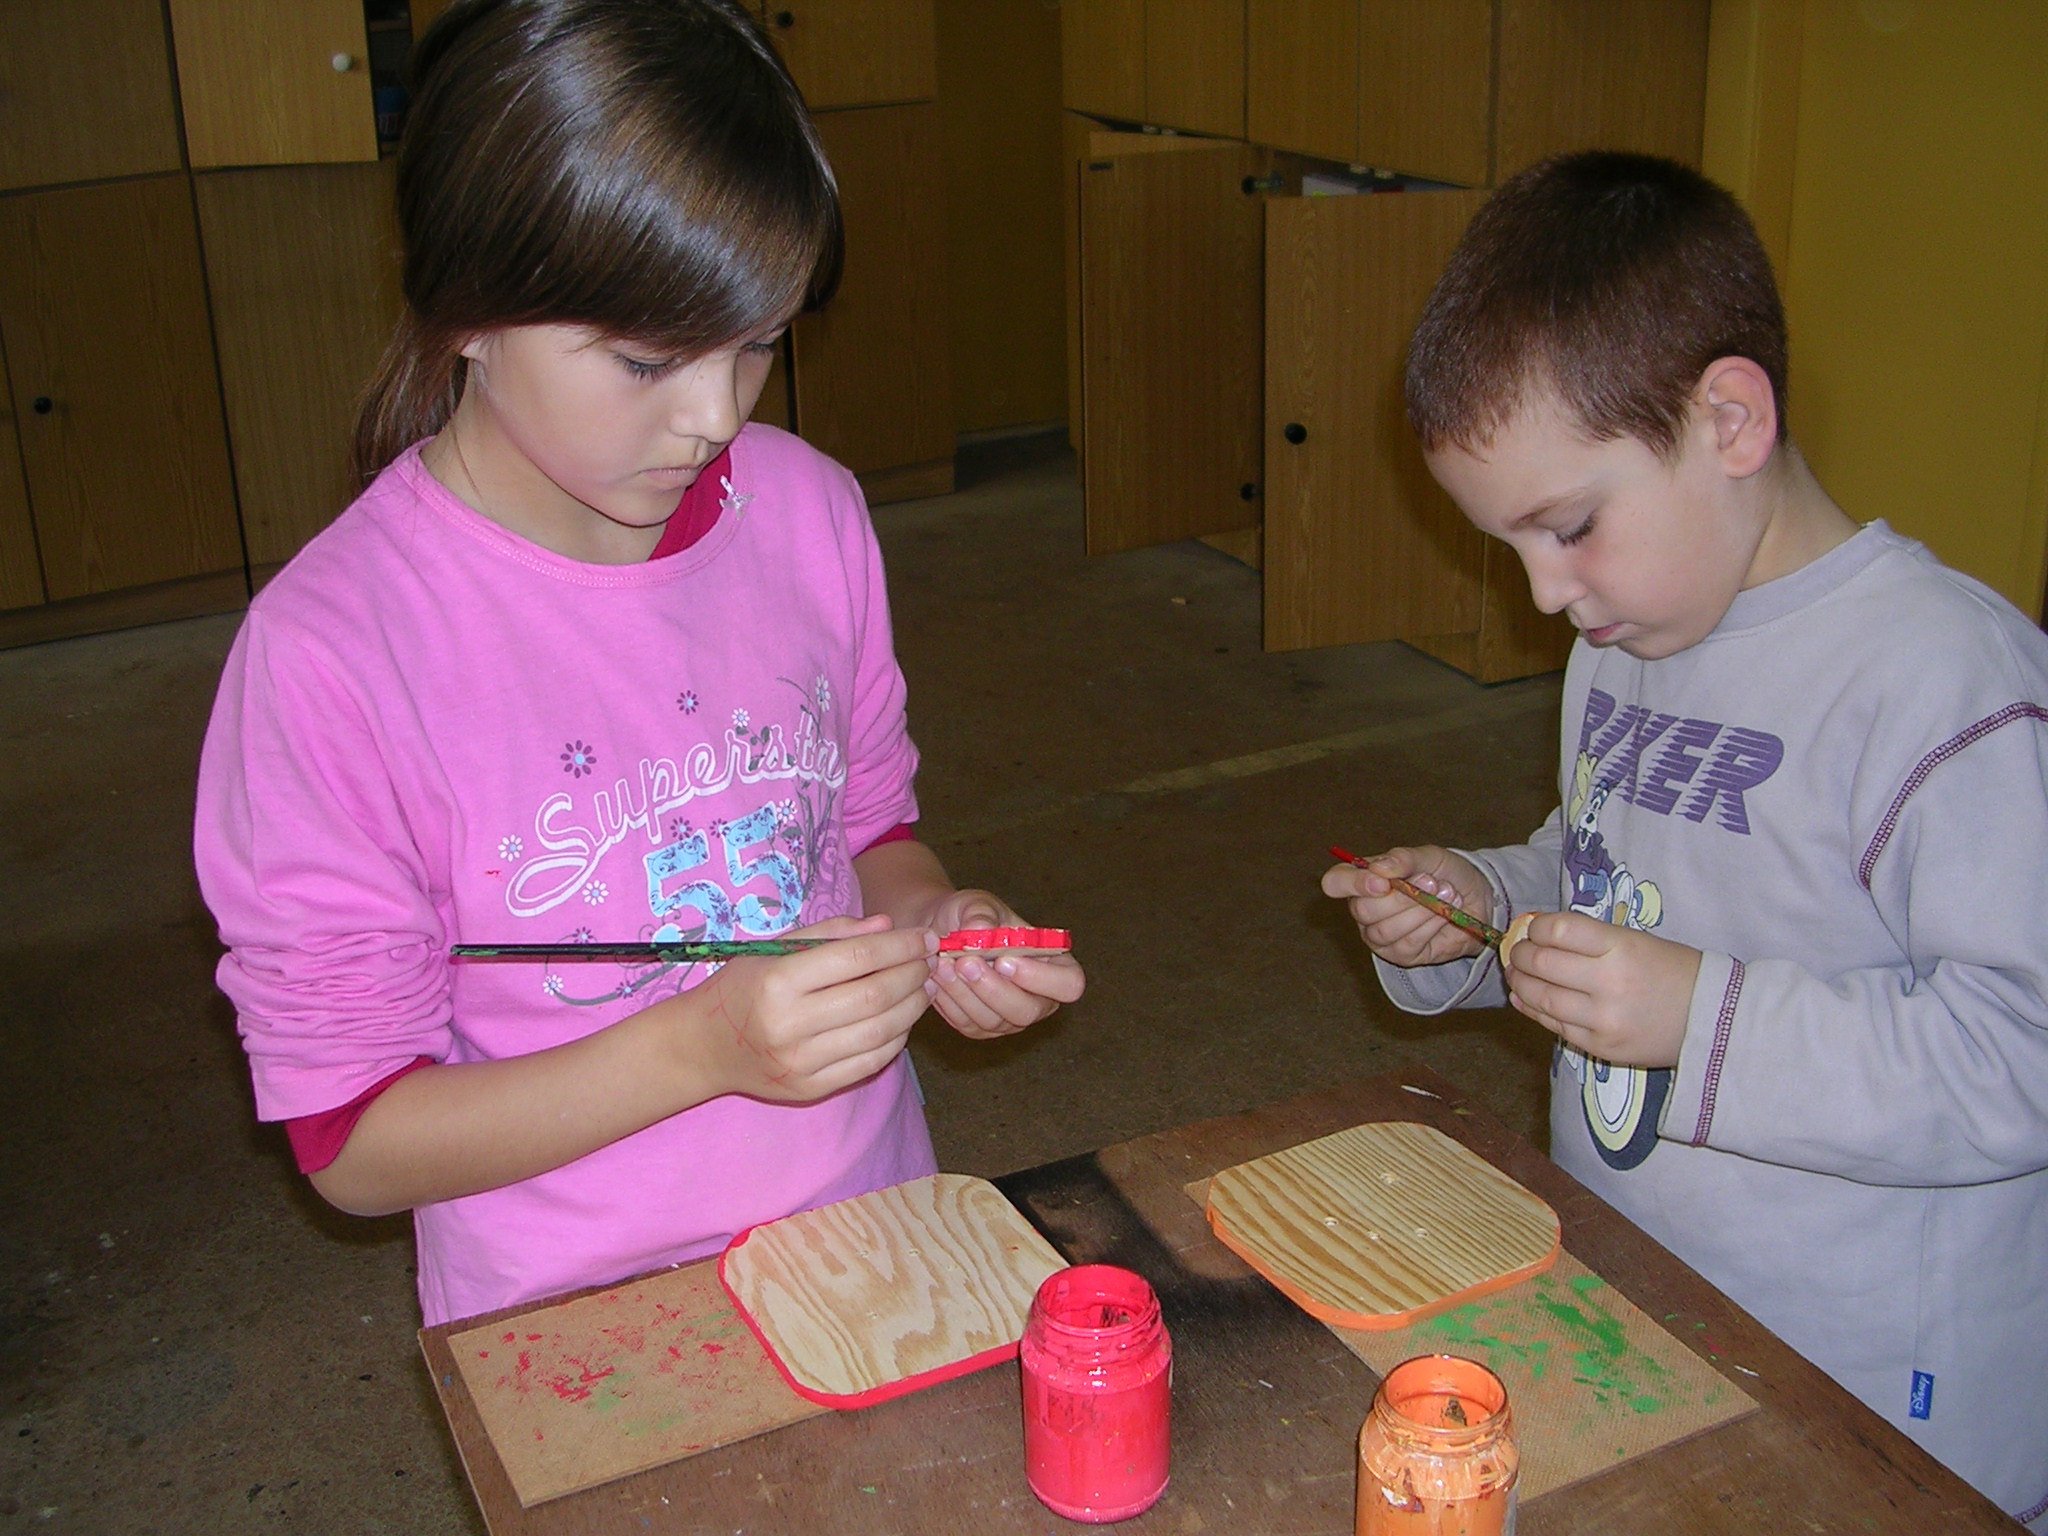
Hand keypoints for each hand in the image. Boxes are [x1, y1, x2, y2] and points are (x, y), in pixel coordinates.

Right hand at [684, 914, 935, 1100]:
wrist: (705, 1046)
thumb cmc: (743, 986)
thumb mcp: (774, 948)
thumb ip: (831, 933)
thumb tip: (888, 926)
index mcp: (777, 982)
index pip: (856, 958)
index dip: (899, 946)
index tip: (925, 936)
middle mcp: (789, 1025)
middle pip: (874, 996)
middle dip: (913, 973)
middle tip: (931, 959)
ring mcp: (801, 1062)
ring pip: (879, 1032)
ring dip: (913, 1006)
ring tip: (925, 985)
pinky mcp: (811, 1089)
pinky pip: (870, 1062)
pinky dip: (897, 1038)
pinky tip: (904, 1017)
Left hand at [922, 888, 1085, 1040]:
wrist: (941, 931)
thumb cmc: (971, 916)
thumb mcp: (977, 903)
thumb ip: (982, 913)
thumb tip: (982, 930)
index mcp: (1055, 965)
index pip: (1069, 984)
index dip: (1042, 978)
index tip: (1005, 960)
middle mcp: (1039, 998)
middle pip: (1028, 1011)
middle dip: (993, 989)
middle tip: (966, 962)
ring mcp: (1010, 1018)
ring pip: (994, 1021)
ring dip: (966, 994)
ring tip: (944, 964)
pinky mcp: (981, 1027)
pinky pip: (968, 1024)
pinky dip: (950, 1002)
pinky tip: (937, 978)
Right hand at [1322, 846, 1494, 967]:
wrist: (1477, 898)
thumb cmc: (1445, 873)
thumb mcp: (1429, 856)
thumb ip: (1404, 859)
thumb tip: (1379, 869)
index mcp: (1362, 880)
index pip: (1335, 882)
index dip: (1352, 883)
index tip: (1382, 882)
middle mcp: (1364, 909)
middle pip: (1363, 911)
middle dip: (1401, 897)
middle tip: (1431, 881)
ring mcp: (1380, 936)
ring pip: (1385, 931)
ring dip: (1420, 911)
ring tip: (1445, 893)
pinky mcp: (1401, 955)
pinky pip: (1407, 945)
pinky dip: (1429, 927)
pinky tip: (1444, 914)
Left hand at [1503, 912, 1699, 1067]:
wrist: (1715, 1021)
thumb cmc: (1675, 972)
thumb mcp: (1638, 941)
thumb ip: (1592, 940)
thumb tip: (1541, 935)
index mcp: (1621, 947)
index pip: (1560, 931)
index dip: (1536, 928)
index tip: (1532, 928)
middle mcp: (1609, 983)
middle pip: (1543, 963)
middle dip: (1521, 954)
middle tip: (1516, 951)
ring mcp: (1603, 1019)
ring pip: (1542, 997)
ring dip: (1520, 983)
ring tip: (1515, 974)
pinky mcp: (1600, 1047)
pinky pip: (1554, 1026)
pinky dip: (1532, 1010)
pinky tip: (1524, 999)